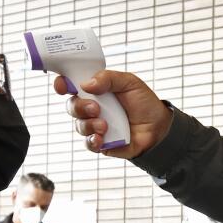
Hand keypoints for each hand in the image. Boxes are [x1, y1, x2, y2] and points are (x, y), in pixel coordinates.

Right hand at [55, 70, 172, 158]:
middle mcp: (92, 108)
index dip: (63, 85)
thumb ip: (109, 78)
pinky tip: (101, 138)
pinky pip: (88, 144)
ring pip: (79, 126)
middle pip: (71, 107)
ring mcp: (95, 126)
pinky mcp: (101, 143)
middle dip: (79, 107)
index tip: (63, 86)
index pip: (72, 86)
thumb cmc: (144, 103)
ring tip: (105, 125)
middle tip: (95, 108)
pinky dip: (92, 141)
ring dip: (88, 125)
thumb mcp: (130, 83)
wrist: (159, 127)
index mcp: (95, 90)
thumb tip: (86, 84)